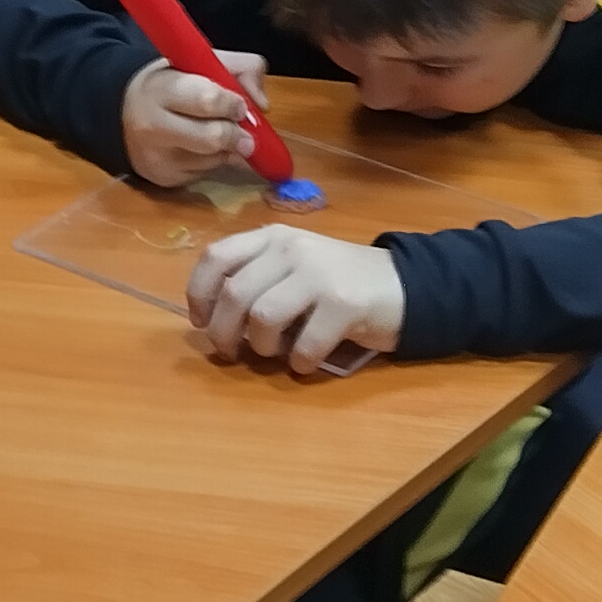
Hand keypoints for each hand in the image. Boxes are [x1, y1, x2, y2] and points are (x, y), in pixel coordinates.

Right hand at [121, 54, 267, 189]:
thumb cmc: (170, 85)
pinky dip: (214, 162)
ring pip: (214, 159)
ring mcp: (157, 157)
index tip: (240, 106)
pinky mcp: (163, 179)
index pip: (207, 100)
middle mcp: (153, 125)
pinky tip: (202, 149)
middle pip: (212, 138)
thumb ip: (240, 69)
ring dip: (227, 149)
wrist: (121, 115)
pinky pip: (205, 174)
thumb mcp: (199, 63)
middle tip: (243, 131)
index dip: (232, 104)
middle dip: (237, 135)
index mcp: (162, 89)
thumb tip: (262, 105)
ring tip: (219, 133)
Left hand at [188, 226, 404, 375]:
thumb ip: (256, 278)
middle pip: (235, 293)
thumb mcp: (293, 265)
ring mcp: (319, 273)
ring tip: (276, 354)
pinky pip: (304, 344)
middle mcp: (292, 248)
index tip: (200, 321)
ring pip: (262, 317)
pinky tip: (306, 362)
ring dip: (262, 347)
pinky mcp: (345, 303)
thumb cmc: (338, 280)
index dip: (199, 294)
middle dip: (223, 332)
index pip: (216, 257)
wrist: (402, 284)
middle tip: (231, 352)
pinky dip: (299, 363)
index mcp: (272, 237)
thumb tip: (212, 318)